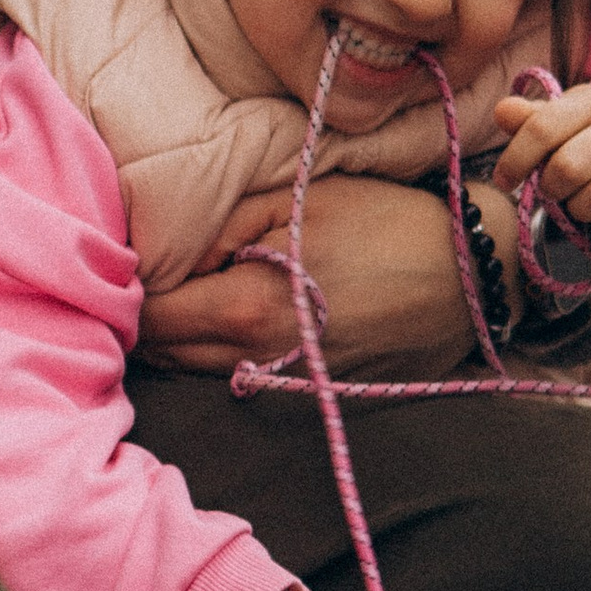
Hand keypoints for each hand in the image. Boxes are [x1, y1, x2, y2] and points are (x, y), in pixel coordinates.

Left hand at [137, 177, 488, 376]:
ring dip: (174, 337)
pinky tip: (217, 317)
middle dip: (140, 316)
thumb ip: (223, 225)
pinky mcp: (307, 392)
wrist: (469, 278)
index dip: (126, 286)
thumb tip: (172, 252)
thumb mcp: (298, 198)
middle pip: (165, 350)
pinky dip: (212, 352)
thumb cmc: (384, 225)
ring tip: (170, 294)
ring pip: (195, 369)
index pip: (151, 314)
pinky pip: (236, 376)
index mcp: (246, 307)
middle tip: (133, 276)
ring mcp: (285, 382)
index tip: (121, 259)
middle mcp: (258, 358)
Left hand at [492, 85, 590, 248]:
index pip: (542, 128)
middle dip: (550, 187)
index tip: (504, 180)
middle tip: (551, 189)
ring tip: (578, 203)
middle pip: (570, 167)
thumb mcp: (563, 118)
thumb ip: (530, 120)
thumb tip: (503, 112)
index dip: (515, 160)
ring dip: (579, 210)